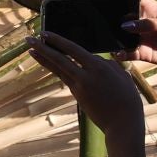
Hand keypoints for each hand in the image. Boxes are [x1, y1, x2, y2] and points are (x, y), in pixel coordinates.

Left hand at [30, 30, 145, 148]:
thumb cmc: (127, 99)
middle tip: (29, 39)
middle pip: (59, 59)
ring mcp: (79, 87)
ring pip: (58, 69)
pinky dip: (56, 70)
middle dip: (42, 48)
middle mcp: (86, 75)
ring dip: (44, 59)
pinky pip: (65, 78)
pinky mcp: (77, 96)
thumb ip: (108, 64)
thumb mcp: (122, 75)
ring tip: (31, 50)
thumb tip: (97, 59)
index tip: (45, 33)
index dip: (57, 41)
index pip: (73, 49)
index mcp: (99, 66)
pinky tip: (48, 64)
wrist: (122, 123)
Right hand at [113, 0, 156, 76]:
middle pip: (124, 15)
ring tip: (113, 36)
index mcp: (151, 8)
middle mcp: (142, 22)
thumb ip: (150, 24)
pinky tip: (119, 52)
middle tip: (115, 19)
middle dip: (116, 15)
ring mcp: (140, 37)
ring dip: (116, 35)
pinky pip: (127, 52)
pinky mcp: (141, 52)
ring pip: (122, 34)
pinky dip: (121, 53)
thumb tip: (128, 26)